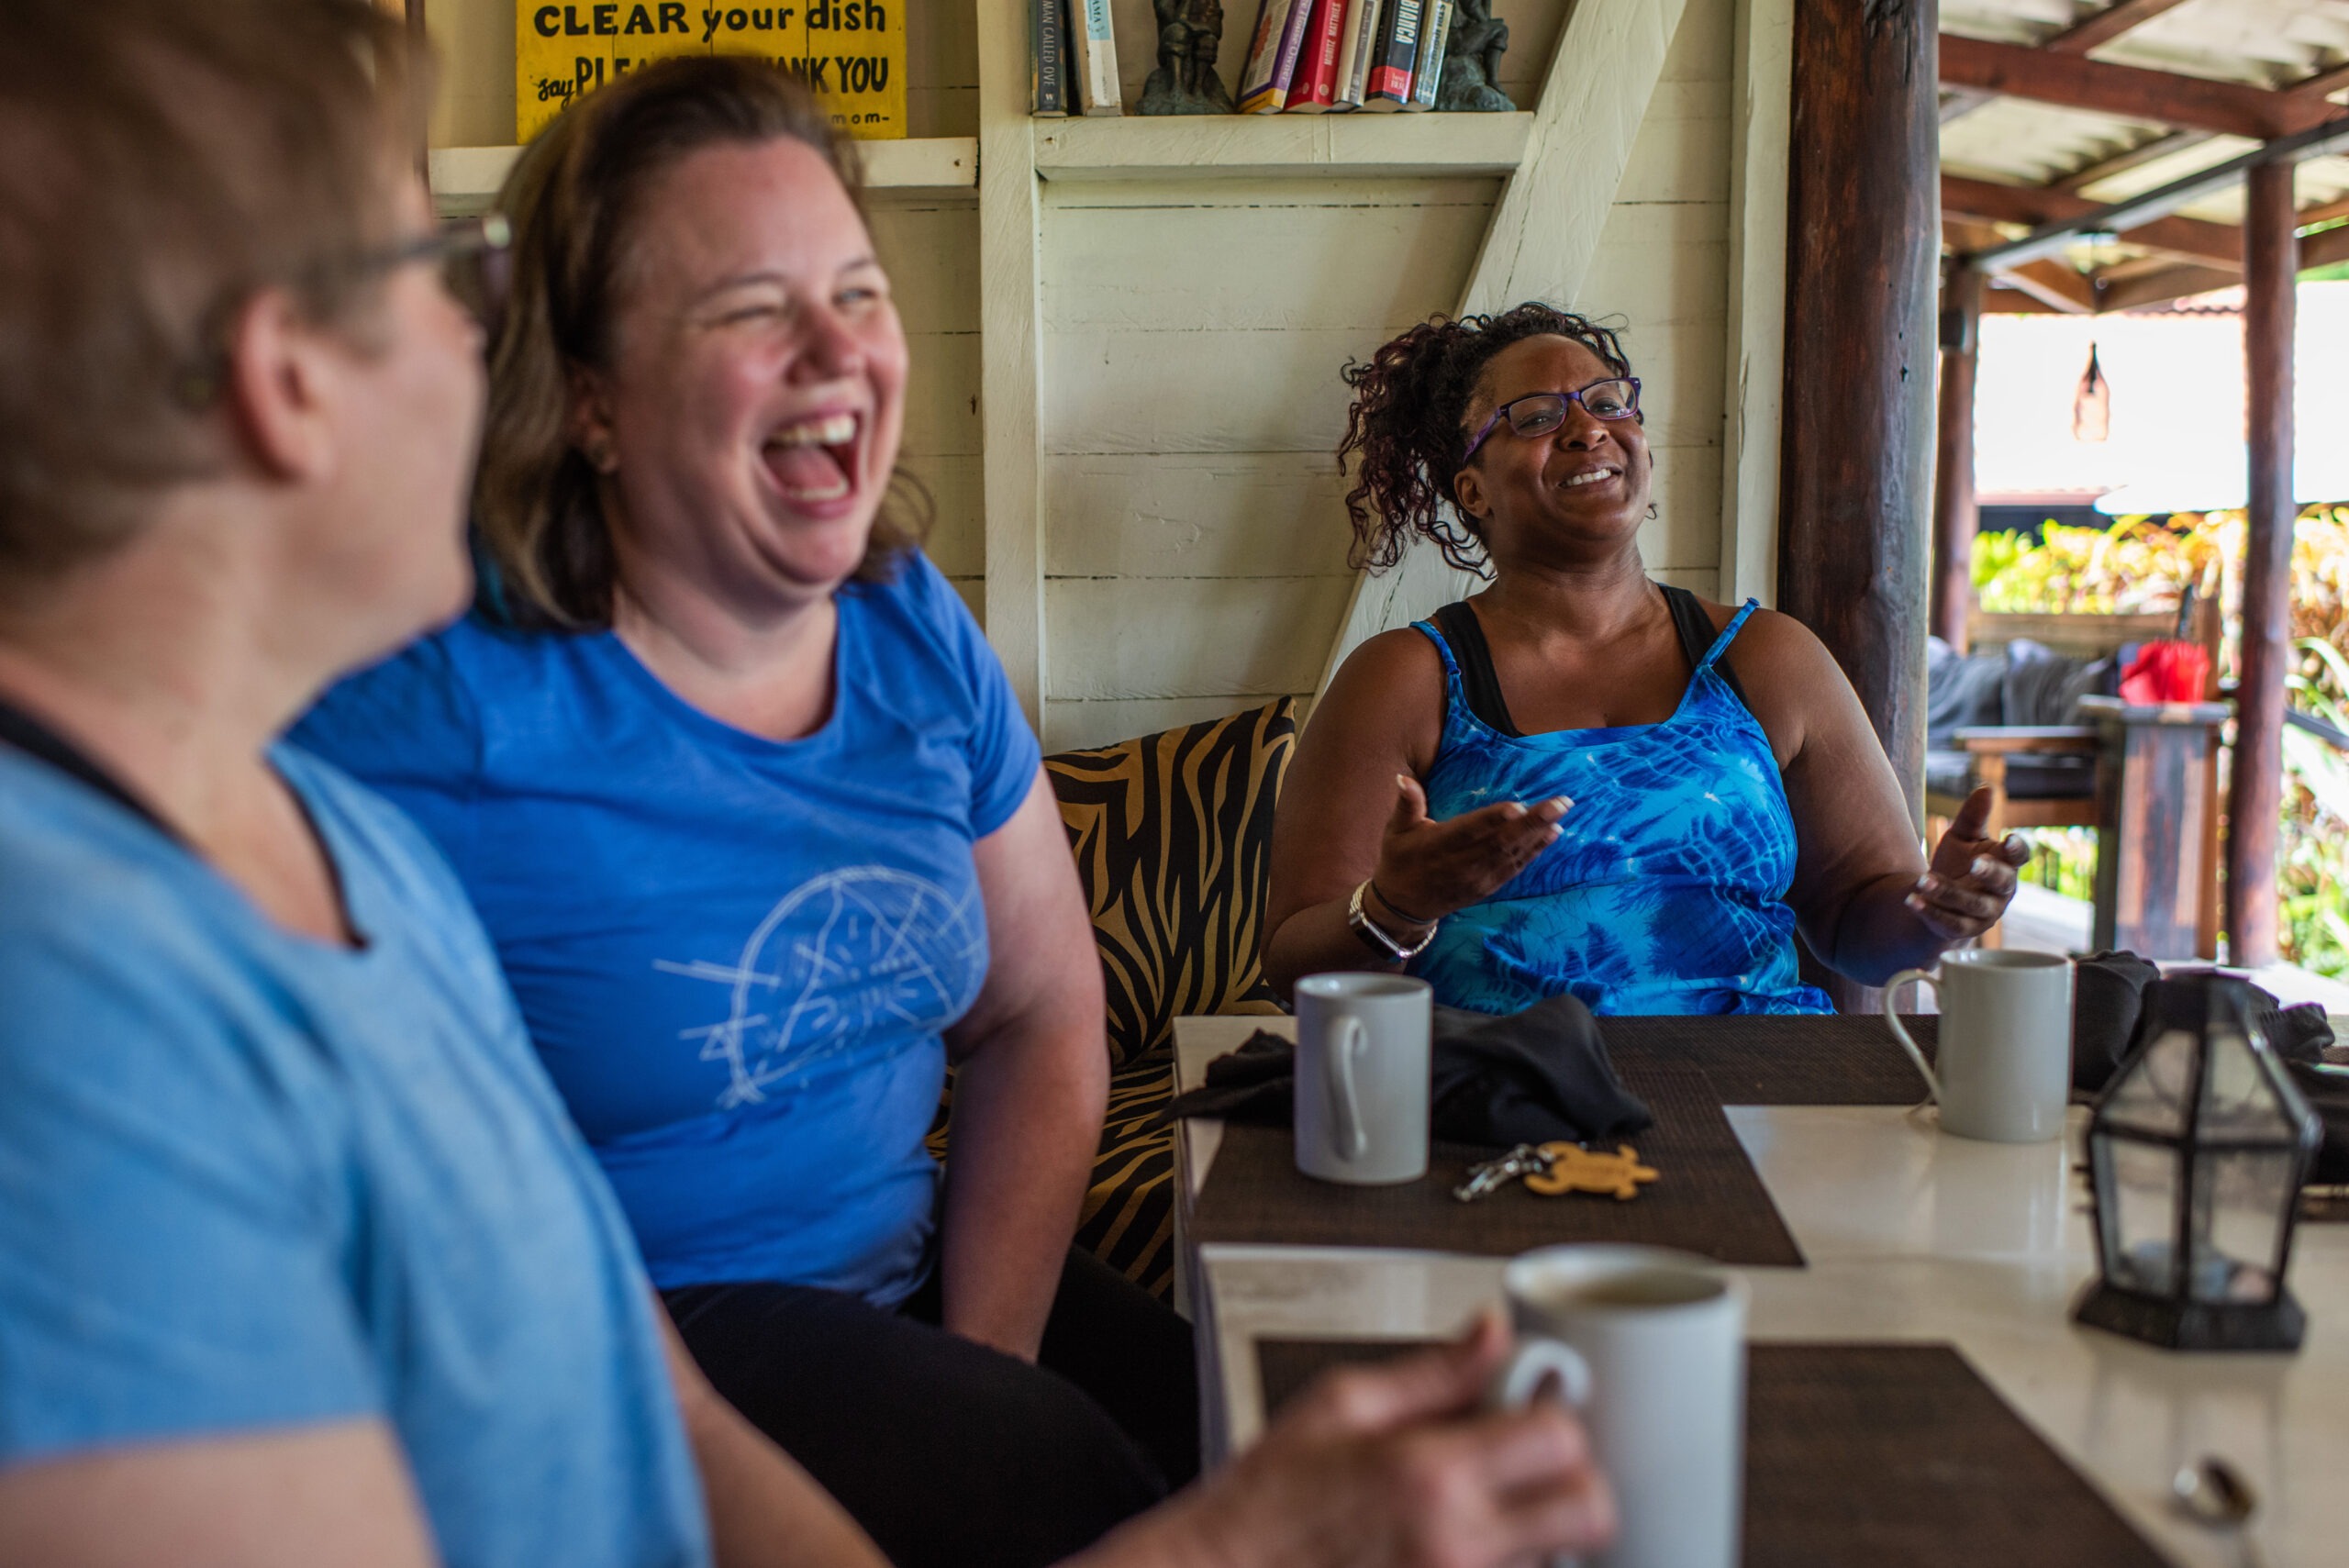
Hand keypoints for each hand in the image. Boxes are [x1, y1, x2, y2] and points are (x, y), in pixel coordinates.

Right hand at [1126, 1313, 1612, 1567]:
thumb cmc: (1268, 1500)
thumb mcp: (1340, 1405)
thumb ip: (1433, 1372)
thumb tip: (1493, 1333)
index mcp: (1428, 1471)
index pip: (1559, 1439)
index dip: (1558, 1417)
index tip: (1536, 1410)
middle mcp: (1455, 1540)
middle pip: (1590, 1512)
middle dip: (1579, 1482)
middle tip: (1541, 1468)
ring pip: (1561, 1557)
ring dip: (1544, 1530)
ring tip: (1492, 1510)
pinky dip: (1507, 1562)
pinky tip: (1466, 1543)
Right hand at [1374, 775, 1570, 925]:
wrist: (1403, 907)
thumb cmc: (1400, 860)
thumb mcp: (1396, 830)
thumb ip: (1406, 803)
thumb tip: (1403, 777)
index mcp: (1439, 845)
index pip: (1469, 831)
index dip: (1493, 820)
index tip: (1517, 807)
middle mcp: (1461, 863)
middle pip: (1501, 841)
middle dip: (1533, 822)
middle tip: (1561, 803)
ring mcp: (1477, 877)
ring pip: (1512, 854)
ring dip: (1539, 834)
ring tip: (1561, 814)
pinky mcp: (1487, 887)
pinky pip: (1514, 868)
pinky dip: (1534, 852)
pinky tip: (1552, 835)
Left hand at [1906, 787, 2029, 942]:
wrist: (1938, 897)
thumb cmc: (1957, 861)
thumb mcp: (1962, 836)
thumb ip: (1973, 816)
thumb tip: (1986, 788)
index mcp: (2006, 865)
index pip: (2019, 858)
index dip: (2018, 850)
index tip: (2008, 840)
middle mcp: (2001, 891)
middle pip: (2002, 883)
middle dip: (1989, 873)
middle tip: (1974, 863)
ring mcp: (1985, 913)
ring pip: (1971, 904)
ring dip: (1947, 892)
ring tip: (1923, 880)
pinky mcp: (1963, 930)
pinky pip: (1950, 923)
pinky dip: (1930, 912)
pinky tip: (1911, 900)